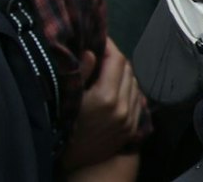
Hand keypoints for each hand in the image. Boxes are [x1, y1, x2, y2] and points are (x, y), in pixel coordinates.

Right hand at [62, 41, 144, 168]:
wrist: (75, 162)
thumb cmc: (66, 126)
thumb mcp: (69, 98)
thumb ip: (82, 73)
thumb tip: (92, 51)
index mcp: (106, 97)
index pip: (116, 60)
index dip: (109, 45)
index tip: (98, 40)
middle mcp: (123, 106)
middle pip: (127, 69)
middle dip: (115, 58)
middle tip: (101, 54)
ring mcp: (130, 118)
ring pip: (134, 82)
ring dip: (123, 73)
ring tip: (107, 71)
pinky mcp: (133, 127)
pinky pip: (137, 98)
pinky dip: (128, 88)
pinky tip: (116, 88)